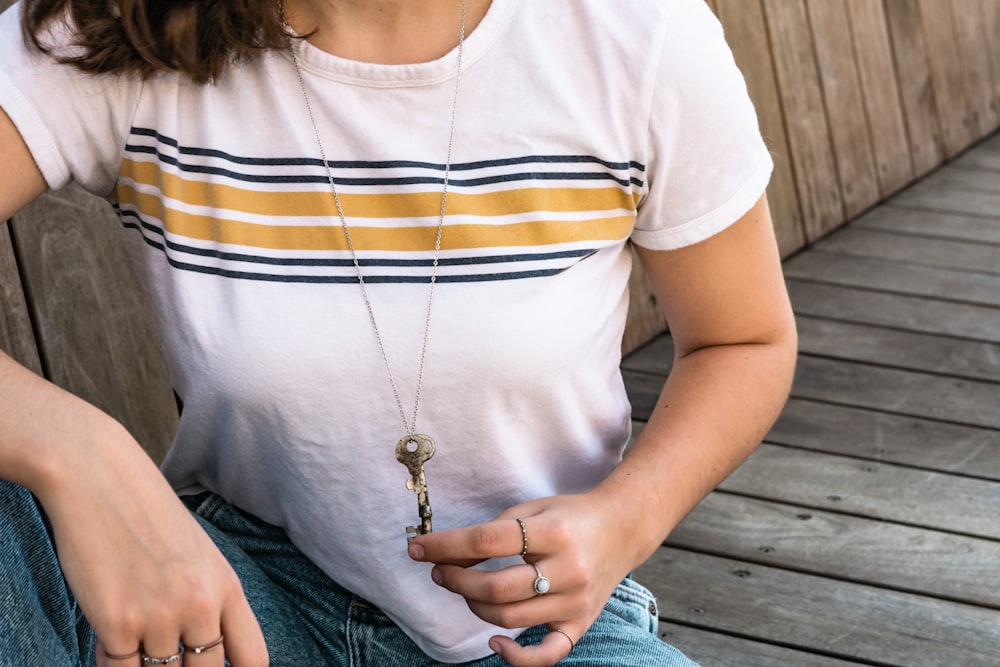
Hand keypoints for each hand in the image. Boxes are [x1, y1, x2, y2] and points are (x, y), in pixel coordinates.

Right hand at [36, 430, 267, 666]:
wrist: (99, 478)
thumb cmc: (146, 517)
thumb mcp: (197, 557)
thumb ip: (208, 603)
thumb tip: (204, 653)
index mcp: (227, 587)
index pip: (254, 658)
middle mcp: (202, 605)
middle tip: (159, 648)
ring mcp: (161, 617)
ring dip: (143, 664)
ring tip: (131, 636)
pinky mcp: (118, 624)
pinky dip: (110, 662)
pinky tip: (108, 639)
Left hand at [409, 493, 635, 666]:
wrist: (622, 529)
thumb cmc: (569, 516)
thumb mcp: (532, 509)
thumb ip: (492, 532)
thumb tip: (446, 555)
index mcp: (552, 532)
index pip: (486, 541)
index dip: (445, 546)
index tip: (417, 548)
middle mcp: (567, 569)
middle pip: (496, 588)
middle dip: (456, 581)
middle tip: (440, 571)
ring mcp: (575, 601)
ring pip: (510, 619)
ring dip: (474, 606)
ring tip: (464, 589)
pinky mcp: (580, 624)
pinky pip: (547, 654)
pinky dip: (517, 658)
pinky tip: (495, 643)